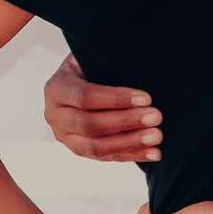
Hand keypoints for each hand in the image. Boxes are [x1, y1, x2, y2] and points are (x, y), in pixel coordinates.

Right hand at [45, 54, 162, 162]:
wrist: (81, 77)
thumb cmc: (92, 63)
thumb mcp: (94, 56)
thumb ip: (109, 60)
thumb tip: (143, 61)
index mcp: (57, 88)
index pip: (85, 96)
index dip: (116, 99)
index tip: (146, 98)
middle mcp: (55, 115)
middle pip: (90, 125)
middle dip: (126, 122)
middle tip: (156, 117)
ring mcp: (66, 136)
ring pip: (96, 147)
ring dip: (130, 143)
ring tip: (157, 136)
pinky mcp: (79, 150)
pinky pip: (106, 157)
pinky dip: (132, 155)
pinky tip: (154, 153)